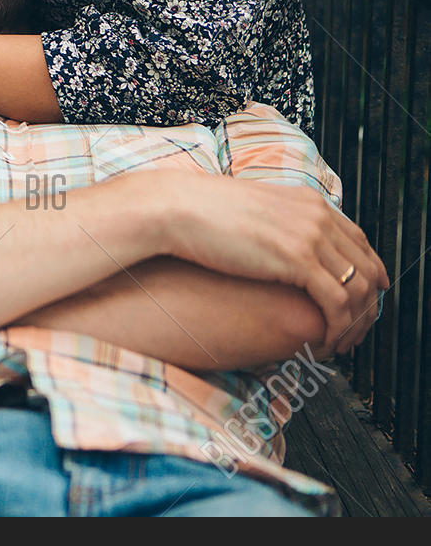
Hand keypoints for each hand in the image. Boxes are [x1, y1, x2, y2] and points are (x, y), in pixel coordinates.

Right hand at [154, 173, 388, 354]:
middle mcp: (317, 216)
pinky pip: (337, 302)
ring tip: (341, 343)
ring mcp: (310, 236)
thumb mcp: (249, 210)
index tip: (370, 295)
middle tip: (356, 330)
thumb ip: (275, 223)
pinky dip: (338, 327)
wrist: (175, 207)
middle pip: (365, 266)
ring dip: (356, 322)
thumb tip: (275, 242)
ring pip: (357, 288)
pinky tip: (326, 341)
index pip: (359, 240)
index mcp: (307, 202)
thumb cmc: (197, 211)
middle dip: (368, 304)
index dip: (370, 271)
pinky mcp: (298, 260)